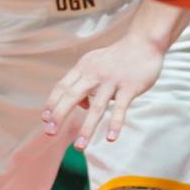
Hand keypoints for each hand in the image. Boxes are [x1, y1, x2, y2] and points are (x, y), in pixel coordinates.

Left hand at [43, 34, 165, 149]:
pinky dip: (115, 124)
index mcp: (84, 67)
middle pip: (72, 96)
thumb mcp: (95, 62)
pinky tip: (110, 138)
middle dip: (59, 115)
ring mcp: (112, 81)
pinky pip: (120, 108)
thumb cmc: (118, 56)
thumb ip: (85, 81)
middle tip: (50, 133)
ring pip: (96, 107)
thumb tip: (80, 105)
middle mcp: (95, 73)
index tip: (46, 120)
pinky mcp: (130, 87)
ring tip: (79, 146)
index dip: (52, 103)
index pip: (62, 86)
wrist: (144, 42)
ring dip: (87, 128)